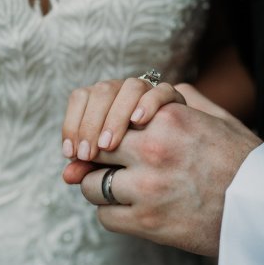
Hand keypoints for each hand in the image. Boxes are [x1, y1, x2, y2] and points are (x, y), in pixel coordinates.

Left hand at [62, 77, 184, 161]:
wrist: (195, 170)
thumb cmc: (154, 169)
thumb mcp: (119, 163)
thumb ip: (94, 165)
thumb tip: (67, 176)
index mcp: (109, 101)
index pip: (81, 96)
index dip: (72, 123)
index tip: (73, 153)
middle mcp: (128, 92)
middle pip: (102, 91)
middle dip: (90, 124)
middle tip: (88, 155)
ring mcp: (153, 94)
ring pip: (130, 88)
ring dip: (115, 116)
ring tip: (108, 145)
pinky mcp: (177, 101)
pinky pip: (162, 91)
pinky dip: (148, 103)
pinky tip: (138, 120)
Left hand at [63, 100, 260, 255]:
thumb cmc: (240, 159)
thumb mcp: (213, 117)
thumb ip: (177, 101)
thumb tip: (148, 97)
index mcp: (168, 120)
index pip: (110, 118)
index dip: (102, 131)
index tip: (103, 142)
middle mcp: (152, 150)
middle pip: (95, 149)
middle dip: (96, 158)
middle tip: (101, 165)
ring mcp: (147, 188)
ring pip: (91, 186)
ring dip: (99, 188)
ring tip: (116, 190)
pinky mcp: (148, 223)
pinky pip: (106, 217)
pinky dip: (112, 214)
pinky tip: (129, 210)